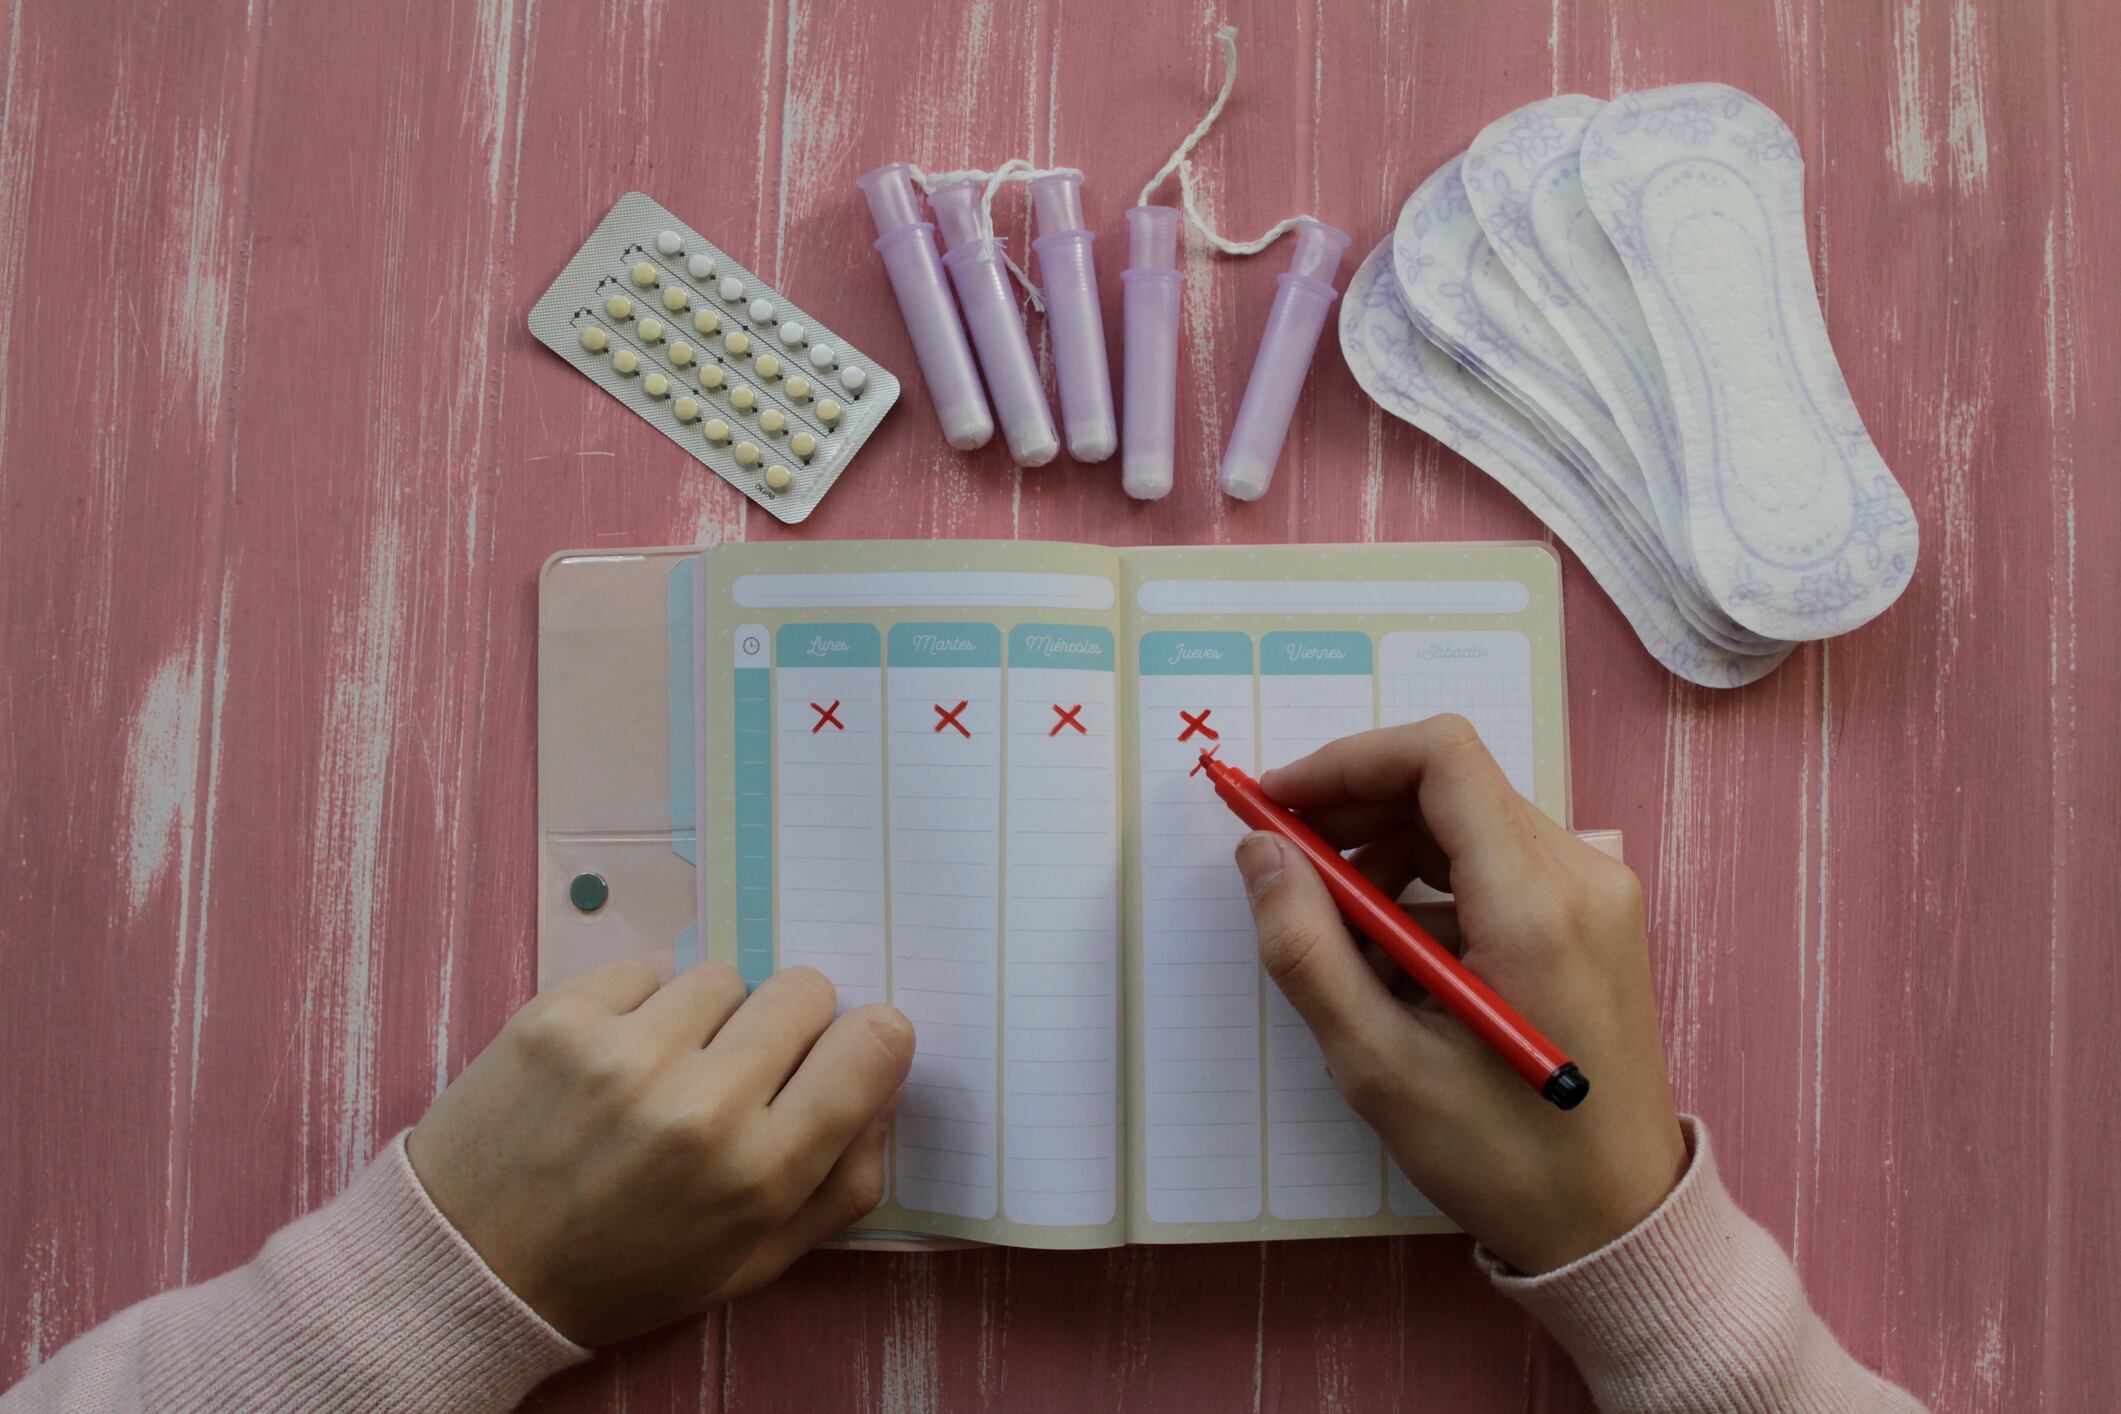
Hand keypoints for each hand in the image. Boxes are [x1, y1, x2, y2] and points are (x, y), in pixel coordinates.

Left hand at [406, 963, 912, 1345]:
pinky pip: (647, 970)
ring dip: (709, 1016)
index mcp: (758, 1175)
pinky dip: (639, 1007)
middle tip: (742, 1071)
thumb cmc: (620, 1275)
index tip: (841, 1055)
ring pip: (725, 975)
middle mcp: (702, 1106)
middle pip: (806, 990)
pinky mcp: (560, 1016)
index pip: (873, 1045)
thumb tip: (883, 1090)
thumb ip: (838, 1187)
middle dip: (788, 1026)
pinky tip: (610, 1062)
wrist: (467, 1271)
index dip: (869, 1042)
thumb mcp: (749, 1265)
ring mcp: (626, 1052)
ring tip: (664, 1073)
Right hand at [1234, 716, 1685, 1274]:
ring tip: (1339, 940)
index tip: (1278, 803)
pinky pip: (1497, 868)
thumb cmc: (1507, 1160)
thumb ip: (1308, 949)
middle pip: (1451, 785)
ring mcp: (1597, 897)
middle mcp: (1580, 878)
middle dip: (1354, 809)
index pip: (1440, 758)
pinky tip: (1394, 966)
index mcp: (1535, 905)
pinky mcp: (1594, 922)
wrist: (1619, 1224)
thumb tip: (1260, 854)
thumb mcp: (1381, 1065)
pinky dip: (1430, 890)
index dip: (1346, 762)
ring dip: (1387, 856)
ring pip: (1469, 823)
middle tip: (1284, 864)